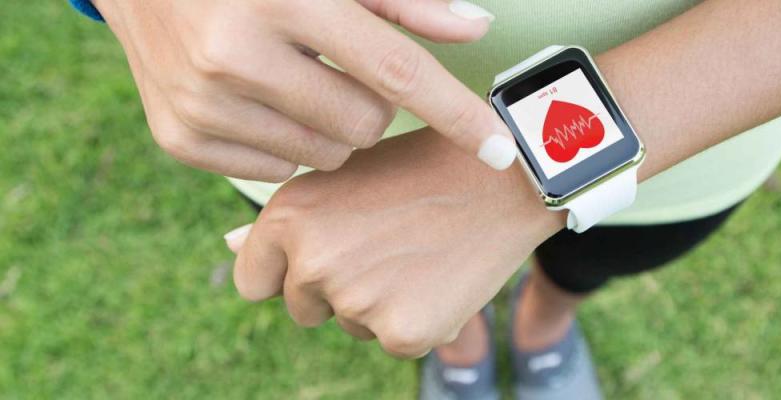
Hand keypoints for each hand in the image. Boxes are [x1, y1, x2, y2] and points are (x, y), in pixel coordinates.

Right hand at [94, 0, 516, 181]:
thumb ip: (405, 1)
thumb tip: (476, 28)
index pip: (394, 69)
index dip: (455, 112)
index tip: (502, 150)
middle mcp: (236, 52)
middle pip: (364, 124)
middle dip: (370, 105)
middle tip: (337, 71)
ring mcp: (202, 102)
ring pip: (325, 155)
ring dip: (329, 127)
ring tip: (294, 82)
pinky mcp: (179, 138)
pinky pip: (277, 172)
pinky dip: (285, 143)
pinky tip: (259, 102)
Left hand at [227, 128, 562, 357]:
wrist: (502, 177)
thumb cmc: (419, 169)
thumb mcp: (343, 177)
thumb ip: (288, 221)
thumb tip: (230, 246)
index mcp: (288, 217)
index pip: (253, 281)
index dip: (288, 271)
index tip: (328, 253)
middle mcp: (311, 263)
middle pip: (303, 308)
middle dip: (337, 288)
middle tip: (388, 243)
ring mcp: (355, 302)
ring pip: (351, 324)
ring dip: (378, 303)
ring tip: (418, 251)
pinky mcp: (402, 333)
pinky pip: (393, 339)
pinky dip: (417, 319)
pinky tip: (440, 276)